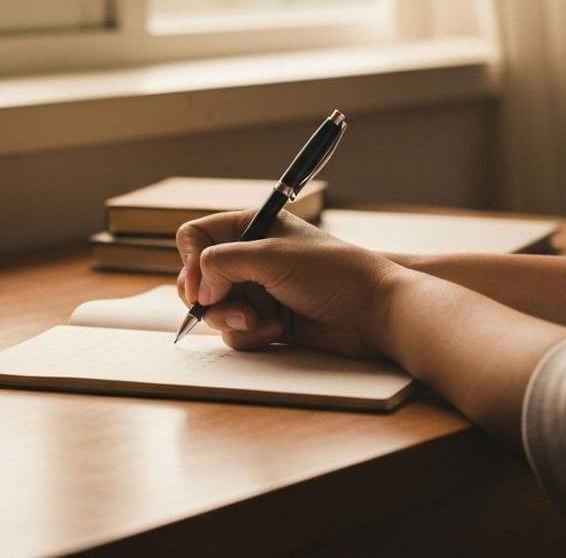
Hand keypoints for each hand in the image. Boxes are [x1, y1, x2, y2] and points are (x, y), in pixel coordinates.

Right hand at [175, 209, 405, 357]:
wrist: (374, 311)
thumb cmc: (331, 273)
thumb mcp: (269, 257)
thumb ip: (221, 264)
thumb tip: (195, 289)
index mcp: (251, 228)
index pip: (195, 238)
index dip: (190, 262)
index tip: (199, 286)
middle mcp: (250, 258)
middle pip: (198, 280)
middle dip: (209, 299)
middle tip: (231, 308)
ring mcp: (258, 292)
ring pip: (215, 311)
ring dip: (231, 320)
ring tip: (259, 322)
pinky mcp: (268, 322)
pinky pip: (237, 334)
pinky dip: (250, 336)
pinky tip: (277, 331)